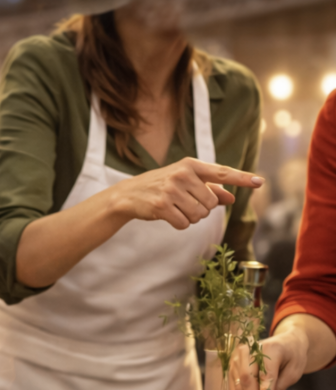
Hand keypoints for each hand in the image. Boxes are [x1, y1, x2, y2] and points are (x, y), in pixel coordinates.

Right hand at [112, 158, 263, 229]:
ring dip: (191, 218)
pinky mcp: (162, 206)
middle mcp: (183, 175)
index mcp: (191, 165)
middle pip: (211, 203)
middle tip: (187, 204)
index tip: (260, 182)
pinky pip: (184, 224)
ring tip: (177, 209)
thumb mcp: (185, 182)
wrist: (129, 194)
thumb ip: (209, 189)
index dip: (242, 179)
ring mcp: (171, 190)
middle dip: (203, 209)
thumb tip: (231, 198)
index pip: (222, 173)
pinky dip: (180, 224)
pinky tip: (169, 216)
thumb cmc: (161, 186)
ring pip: (199, 215)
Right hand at [232, 319, 317, 389]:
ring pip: (238, 385)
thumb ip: (279, 387)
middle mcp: (249, 351)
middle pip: (246, 380)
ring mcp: (238, 357)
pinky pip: (234, 386)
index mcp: (270, 349)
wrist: (285, 343)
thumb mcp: (293, 372)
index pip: (264, 374)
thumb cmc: (292, 356)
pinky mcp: (232, 365)